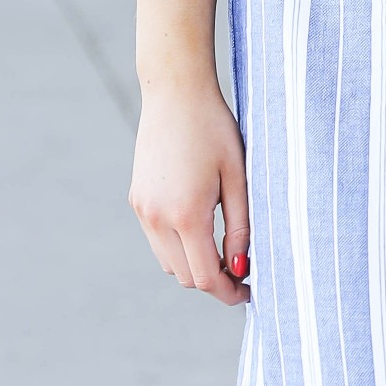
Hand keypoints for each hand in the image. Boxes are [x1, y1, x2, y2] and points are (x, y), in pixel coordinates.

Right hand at [130, 80, 251, 306]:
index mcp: (186, 215)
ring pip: (168, 263)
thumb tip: (242, 267)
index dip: (229, 292)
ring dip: (194, 265)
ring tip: (222, 248)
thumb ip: (240, 227)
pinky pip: (157, 241)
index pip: (205, 277)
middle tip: (242, 269)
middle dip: (213, 281)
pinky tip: (200, 227)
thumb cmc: (215, 130)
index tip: (249, 291)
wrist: (175, 93)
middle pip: (185, 277)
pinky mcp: (136, 200)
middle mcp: (157, 218)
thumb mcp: (238, 177)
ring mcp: (142, 210)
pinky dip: (178, 247)